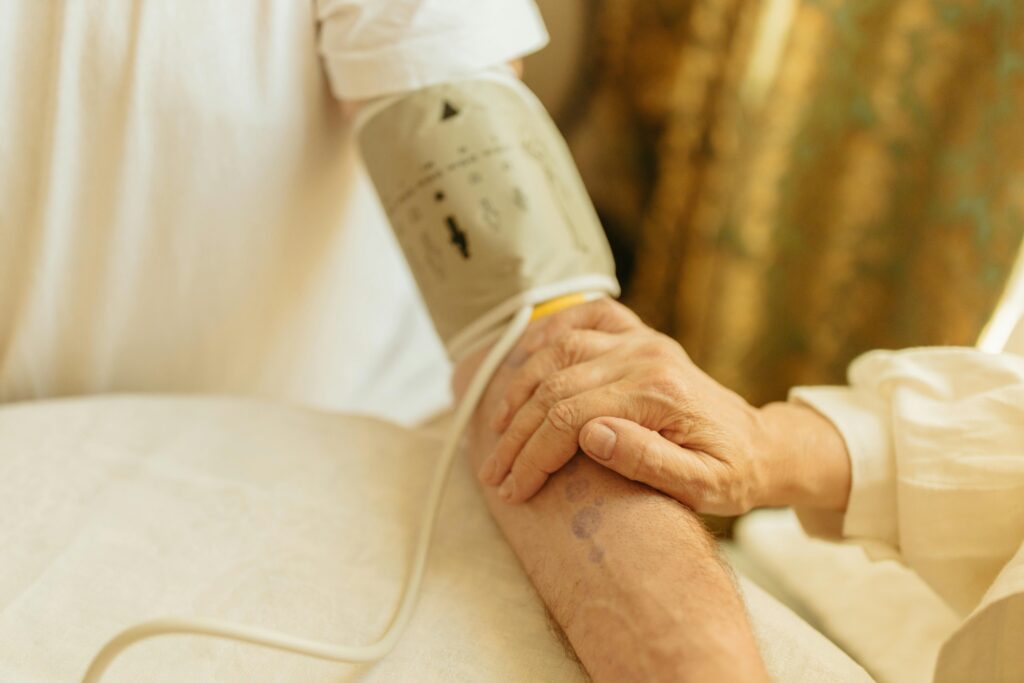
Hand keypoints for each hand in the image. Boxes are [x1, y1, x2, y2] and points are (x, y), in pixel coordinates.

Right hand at [478, 299, 850, 514]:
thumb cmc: (731, 474)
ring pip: (559, 349)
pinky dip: (548, 333)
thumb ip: (649, 462)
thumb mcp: (703, 487)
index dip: (533, 455)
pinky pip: (585, 317)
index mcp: (659, 393)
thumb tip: (590, 435)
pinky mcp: (639, 335)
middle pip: (555, 386)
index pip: (571, 418)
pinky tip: (524, 360)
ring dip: (520, 388)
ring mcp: (641, 340)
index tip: (512, 488)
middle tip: (493, 473)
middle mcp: (645, 355)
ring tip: (497, 429)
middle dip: (516, 433)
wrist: (761, 444)